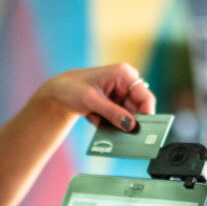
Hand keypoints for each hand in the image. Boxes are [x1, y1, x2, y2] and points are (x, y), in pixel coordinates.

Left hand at [35, 62, 156, 131]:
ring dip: (112, 121)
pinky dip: (107, 121)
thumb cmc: (73, 88)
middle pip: (138, 109)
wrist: (59, 91)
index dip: (146, 114)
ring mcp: (121, 93)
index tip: (141, 131)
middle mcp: (126, 83)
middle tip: (113, 129)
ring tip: (95, 117)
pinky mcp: (116, 103)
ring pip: (128, 116)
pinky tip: (92, 115)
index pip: (144, 97)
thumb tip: (131, 126)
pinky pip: (119, 118)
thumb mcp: (91, 101)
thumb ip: (112, 113)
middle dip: (125, 121)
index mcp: (123, 75)